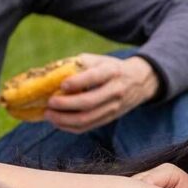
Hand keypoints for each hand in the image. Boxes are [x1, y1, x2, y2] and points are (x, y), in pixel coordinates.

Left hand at [45, 53, 159, 131]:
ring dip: (64, 119)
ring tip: (49, 114)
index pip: (94, 77)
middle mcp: (115, 90)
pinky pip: (87, 127)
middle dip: (65, 104)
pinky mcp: (109, 119)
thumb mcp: (100, 60)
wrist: (139, 81)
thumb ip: (79, 64)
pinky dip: (69, 127)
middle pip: (88, 102)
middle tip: (49, 102)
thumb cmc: (111, 68)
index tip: (62, 85)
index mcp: (112, 71)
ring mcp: (113, 107)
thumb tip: (53, 74)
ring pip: (86, 119)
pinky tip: (58, 122)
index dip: (77, 82)